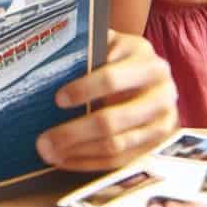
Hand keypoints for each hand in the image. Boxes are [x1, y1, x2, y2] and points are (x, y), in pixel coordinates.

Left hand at [35, 31, 177, 171]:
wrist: (151, 74)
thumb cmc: (116, 55)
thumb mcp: (106, 43)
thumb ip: (86, 51)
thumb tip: (47, 63)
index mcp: (146, 62)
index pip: (112, 79)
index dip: (84, 89)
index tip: (57, 99)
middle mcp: (162, 94)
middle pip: (114, 119)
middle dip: (75, 132)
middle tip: (43, 141)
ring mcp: (163, 123)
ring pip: (118, 144)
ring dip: (80, 152)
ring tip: (50, 154)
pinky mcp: (159, 145)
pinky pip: (123, 161)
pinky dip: (93, 163)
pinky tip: (68, 161)